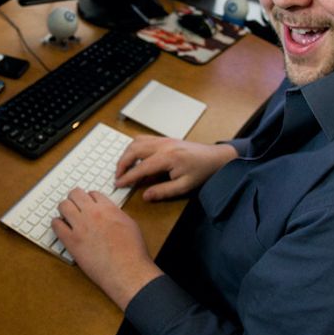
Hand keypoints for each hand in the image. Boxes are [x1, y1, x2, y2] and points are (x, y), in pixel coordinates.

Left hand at [52, 188, 163, 309]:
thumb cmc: (132, 252)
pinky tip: (60, 228)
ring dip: (64, 209)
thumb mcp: (129, 224)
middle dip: (74, 199)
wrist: (127, 271)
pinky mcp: (71, 241)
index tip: (88, 204)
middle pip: (75, 194)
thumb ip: (116, 215)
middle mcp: (93, 214)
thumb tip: (108, 213)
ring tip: (66, 216)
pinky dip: (56, 224)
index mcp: (108, 209)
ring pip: (63, 206)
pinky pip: (56, 225)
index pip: (92, 193)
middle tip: (74, 206)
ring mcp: (80, 226)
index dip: (89, 198)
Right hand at [115, 136, 237, 200]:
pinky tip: (133, 157)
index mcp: (168, 157)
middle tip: (117, 176)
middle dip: (122, 163)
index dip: (128, 176)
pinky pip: (143, 138)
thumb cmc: (202, 171)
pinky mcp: (164, 138)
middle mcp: (163, 145)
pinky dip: (134, 147)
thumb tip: (145, 196)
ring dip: (126, 154)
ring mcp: (163, 139)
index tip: (118, 184)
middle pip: (134, 150)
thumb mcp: (184, 186)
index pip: (141, 167)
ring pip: (136, 141)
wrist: (216, 157)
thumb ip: (163, 191)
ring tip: (123, 167)